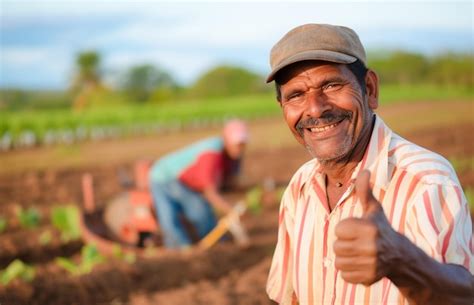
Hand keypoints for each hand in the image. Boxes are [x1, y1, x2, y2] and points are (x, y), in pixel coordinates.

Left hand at [333, 170, 398, 285]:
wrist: (400, 256)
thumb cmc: (381, 228)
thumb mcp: (374, 209)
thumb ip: (365, 191)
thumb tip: (365, 170)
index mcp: (369, 228)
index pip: (338, 230)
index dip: (345, 230)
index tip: (356, 230)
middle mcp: (371, 247)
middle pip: (336, 247)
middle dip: (344, 245)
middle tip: (357, 243)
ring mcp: (371, 264)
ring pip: (338, 263)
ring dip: (345, 259)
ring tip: (358, 254)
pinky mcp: (369, 278)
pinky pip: (344, 276)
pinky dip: (350, 272)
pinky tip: (361, 265)